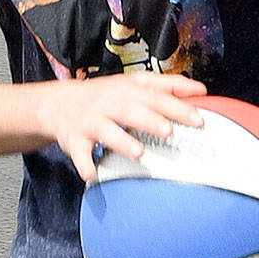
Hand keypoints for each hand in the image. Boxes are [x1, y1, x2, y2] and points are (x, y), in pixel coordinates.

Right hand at [47, 72, 206, 181]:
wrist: (58, 103)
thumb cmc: (105, 96)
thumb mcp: (134, 84)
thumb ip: (167, 86)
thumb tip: (200, 90)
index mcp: (128, 90)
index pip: (156, 94)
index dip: (177, 104)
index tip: (197, 115)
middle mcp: (111, 104)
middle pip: (133, 110)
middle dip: (151, 120)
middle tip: (169, 130)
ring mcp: (92, 122)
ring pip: (107, 131)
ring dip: (122, 141)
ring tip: (138, 152)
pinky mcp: (76, 140)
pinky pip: (80, 153)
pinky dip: (84, 164)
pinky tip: (92, 173)